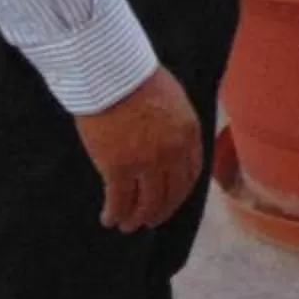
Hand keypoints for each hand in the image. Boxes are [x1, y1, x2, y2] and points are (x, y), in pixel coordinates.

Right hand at [75, 68, 204, 231]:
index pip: (190, 174)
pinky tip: (108, 219)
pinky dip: (114, 214)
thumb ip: (175, 124)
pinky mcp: (118, 168)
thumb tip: (168, 139)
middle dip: (161, 211)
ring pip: (146, 203)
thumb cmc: (137, 76)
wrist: (110, 72)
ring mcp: (146, 163)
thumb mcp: (172, 99)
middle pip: (171, 194)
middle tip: (149, 221)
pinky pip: (119, 200)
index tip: (170, 201)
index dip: (179, 193)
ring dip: (137, 219)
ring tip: (127, 226)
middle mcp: (172, 154)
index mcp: (189, 134)